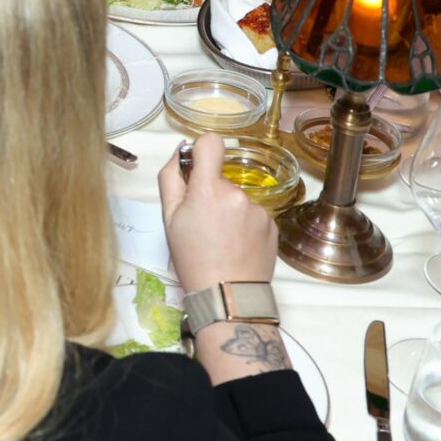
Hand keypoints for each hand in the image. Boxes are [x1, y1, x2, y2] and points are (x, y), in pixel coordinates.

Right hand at [158, 131, 278, 291]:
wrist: (228, 297)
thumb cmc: (193, 260)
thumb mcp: (168, 219)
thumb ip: (170, 178)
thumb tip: (180, 153)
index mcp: (208, 189)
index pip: (210, 142)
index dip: (201, 151)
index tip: (197, 167)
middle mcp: (237, 193)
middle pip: (222, 177)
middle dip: (211, 192)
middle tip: (203, 224)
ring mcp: (258, 209)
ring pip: (238, 197)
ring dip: (230, 210)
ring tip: (222, 240)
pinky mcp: (272, 224)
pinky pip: (253, 214)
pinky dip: (245, 225)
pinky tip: (237, 246)